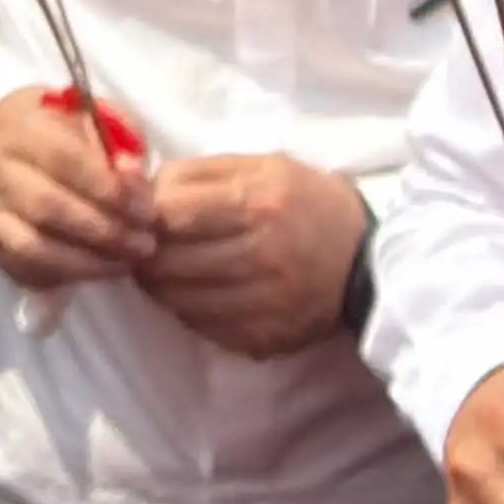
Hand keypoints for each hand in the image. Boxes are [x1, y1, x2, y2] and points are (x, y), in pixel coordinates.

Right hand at [0, 84, 157, 294]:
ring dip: (85, 263)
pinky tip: (96, 272)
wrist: (0, 147)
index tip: (146, 211)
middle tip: (144, 244)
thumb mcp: (92, 121)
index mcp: (25, 129)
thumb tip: (135, 179)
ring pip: (32, 248)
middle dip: (103, 232)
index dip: (108, 189)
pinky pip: (24, 271)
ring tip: (125, 263)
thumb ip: (119, 146)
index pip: (65, 160)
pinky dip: (64, 278)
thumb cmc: (61, 134)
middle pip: (47, 207)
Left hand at [128, 146, 366, 360]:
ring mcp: (262, 304)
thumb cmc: (306, 202)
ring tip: (170, 269)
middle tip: (147, 246)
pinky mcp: (262, 338)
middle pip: (166, 262)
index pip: (171, 214)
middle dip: (145, 253)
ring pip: (177, 300)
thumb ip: (198, 173)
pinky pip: (201, 326)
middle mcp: (260, 255)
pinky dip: (189, 309)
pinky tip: (200, 292)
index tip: (142, 215)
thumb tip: (137, 190)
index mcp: (259, 203)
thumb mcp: (262, 166)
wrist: (365, 261)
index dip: (144, 215)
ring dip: (162, 285)